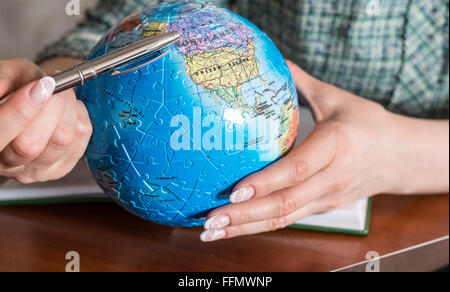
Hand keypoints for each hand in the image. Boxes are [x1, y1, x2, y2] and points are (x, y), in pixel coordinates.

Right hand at [0, 58, 91, 183]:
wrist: (29, 103)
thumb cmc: (13, 91)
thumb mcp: (7, 75)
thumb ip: (3, 77)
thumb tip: (1, 86)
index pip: (0, 133)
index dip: (21, 111)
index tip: (41, 86)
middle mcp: (7, 163)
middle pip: (30, 145)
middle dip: (49, 107)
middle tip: (51, 84)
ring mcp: (35, 171)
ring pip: (60, 141)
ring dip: (67, 109)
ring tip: (61, 92)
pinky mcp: (60, 168)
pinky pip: (80, 137)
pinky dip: (79, 115)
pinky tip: (69, 108)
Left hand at [200, 61, 410, 241]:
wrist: (399, 157)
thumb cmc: (370, 125)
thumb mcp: (338, 98)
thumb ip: (303, 82)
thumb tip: (274, 60)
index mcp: (336, 145)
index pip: (297, 169)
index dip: (265, 182)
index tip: (234, 190)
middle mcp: (332, 177)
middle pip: (285, 203)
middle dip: (245, 215)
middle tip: (211, 220)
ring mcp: (327, 197)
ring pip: (284, 218)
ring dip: (247, 228)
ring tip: (214, 232)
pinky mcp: (323, 207)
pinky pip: (289, 219)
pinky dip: (260, 226)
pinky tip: (237, 227)